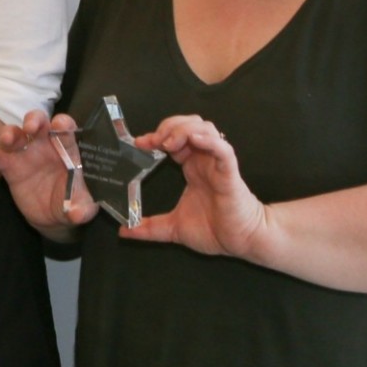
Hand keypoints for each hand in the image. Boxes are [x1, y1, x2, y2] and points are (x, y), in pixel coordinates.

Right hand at [0, 109, 96, 234]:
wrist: (53, 216)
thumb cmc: (72, 201)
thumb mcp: (82, 206)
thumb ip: (82, 208)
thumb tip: (78, 215)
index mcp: (66, 148)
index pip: (65, 129)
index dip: (62, 123)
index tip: (60, 125)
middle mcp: (45, 146)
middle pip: (38, 122)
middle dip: (34, 119)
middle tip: (30, 127)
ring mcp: (26, 155)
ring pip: (16, 134)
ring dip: (10, 132)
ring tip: (7, 140)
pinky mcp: (11, 169)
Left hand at [128, 114, 265, 256]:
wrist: (241, 242)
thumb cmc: (215, 231)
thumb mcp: (173, 228)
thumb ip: (149, 228)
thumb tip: (124, 231)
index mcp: (191, 168)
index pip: (173, 139)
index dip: (156, 136)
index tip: (139, 143)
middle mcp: (204, 160)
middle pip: (188, 125)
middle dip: (169, 126)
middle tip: (153, 140)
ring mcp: (217, 164)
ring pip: (205, 129)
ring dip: (184, 129)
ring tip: (168, 143)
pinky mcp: (230, 173)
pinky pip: (223, 149)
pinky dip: (209, 141)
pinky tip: (194, 140)